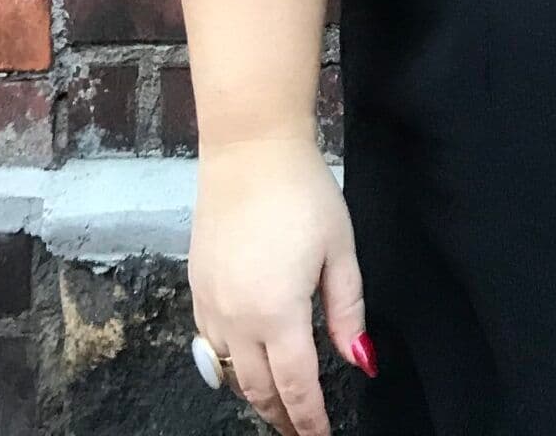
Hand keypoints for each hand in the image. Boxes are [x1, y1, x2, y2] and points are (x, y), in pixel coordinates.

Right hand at [188, 135, 374, 433]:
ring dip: (254, 395)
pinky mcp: (196, 288)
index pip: (297, 386)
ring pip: (228, 373)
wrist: (249, 148)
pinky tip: (245, 362)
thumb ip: (347, 310)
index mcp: (278, 312)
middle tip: (300, 430)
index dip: (310, 419)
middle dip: (281, 417)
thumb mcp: (339, 248)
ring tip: (277, 406)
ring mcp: (210, 305)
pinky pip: (209, 344)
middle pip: (258, 390)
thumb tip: (359, 360)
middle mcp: (237, 319)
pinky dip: (229, 365)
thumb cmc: (302, 191)